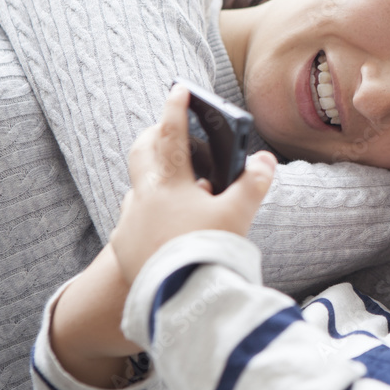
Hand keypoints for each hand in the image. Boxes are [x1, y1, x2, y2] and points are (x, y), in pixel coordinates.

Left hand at [110, 84, 275, 283]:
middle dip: (153, 137)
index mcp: (170, 184)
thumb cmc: (210, 252)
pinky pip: (132, 224)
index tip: (179, 89)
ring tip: (173, 191)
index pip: (172, 134)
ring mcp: (129, 223)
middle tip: (165, 131)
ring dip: (152, 183)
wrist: (181, 300)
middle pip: (142, 153)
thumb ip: (253, 184)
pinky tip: (161, 230)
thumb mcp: (238, 215)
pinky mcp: (124, 248)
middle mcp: (143, 198)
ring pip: (137, 191)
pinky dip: (147, 219)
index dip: (177, 109)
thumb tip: (265, 161)